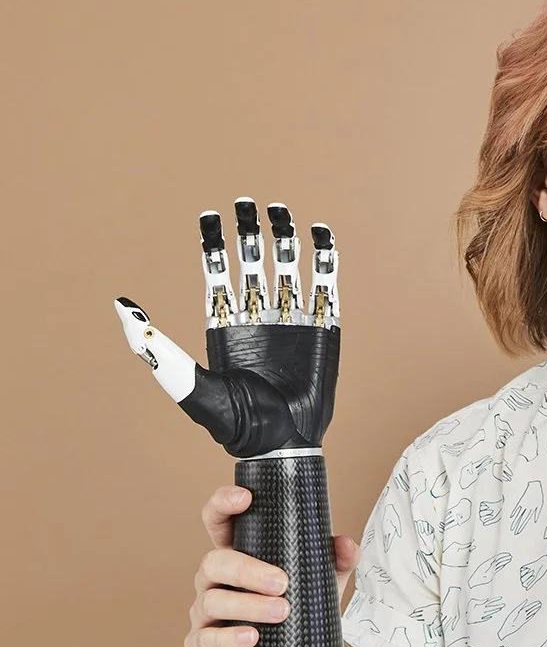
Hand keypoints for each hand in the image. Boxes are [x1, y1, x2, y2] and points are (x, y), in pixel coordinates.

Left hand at [114, 198, 340, 458]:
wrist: (281, 443)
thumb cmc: (233, 423)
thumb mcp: (185, 384)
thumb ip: (153, 347)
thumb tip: (121, 308)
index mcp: (226, 324)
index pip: (218, 273)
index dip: (214, 243)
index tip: (210, 214)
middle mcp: (259, 317)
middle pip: (253, 261)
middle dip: (249, 230)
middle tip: (246, 203)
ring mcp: (292, 319)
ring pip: (288, 266)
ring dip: (284, 236)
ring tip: (280, 210)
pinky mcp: (323, 327)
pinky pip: (325, 285)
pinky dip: (324, 258)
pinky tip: (320, 233)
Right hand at [185, 483, 358, 646]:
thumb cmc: (296, 617)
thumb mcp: (320, 586)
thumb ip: (335, 562)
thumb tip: (345, 543)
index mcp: (238, 556)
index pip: (219, 523)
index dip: (223, 504)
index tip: (245, 497)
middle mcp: (214, 581)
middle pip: (214, 561)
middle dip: (246, 569)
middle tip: (283, 583)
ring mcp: (204, 613)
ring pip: (211, 600)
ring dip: (247, 605)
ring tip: (280, 612)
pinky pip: (205, 639)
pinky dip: (228, 638)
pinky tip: (251, 638)